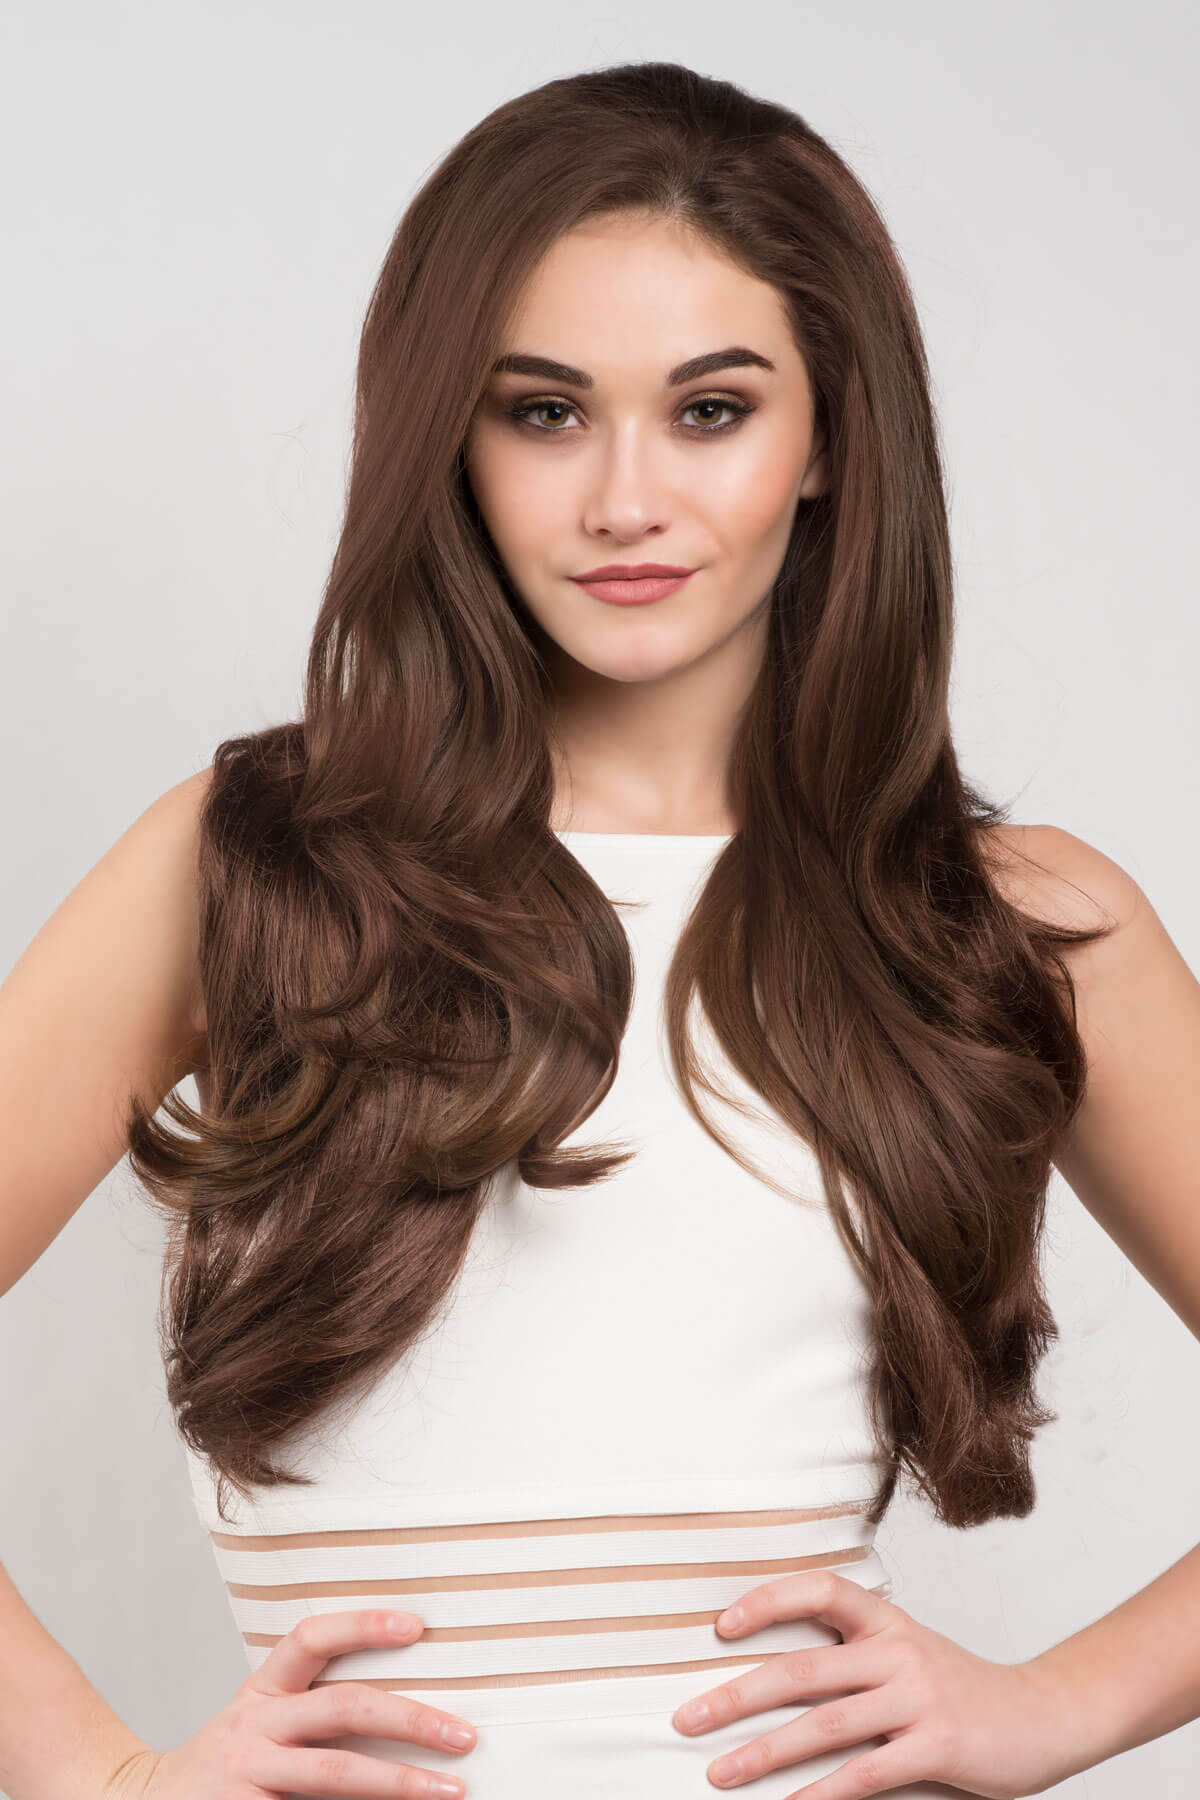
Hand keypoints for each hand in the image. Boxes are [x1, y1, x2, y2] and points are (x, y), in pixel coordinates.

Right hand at [102, 1608, 477, 1798]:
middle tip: (465, 1735)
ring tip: (450, 1791)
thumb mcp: (260, 1717)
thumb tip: (407, 1705)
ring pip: (334, 1773)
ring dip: (399, 1783)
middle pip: (342, 1709)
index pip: (312, 1638)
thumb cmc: (228, 1763)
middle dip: (410, 1719)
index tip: (417, 1625)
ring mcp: (248, 1775)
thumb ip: (313, 1706)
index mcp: (263, 1690)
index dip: (363, 1625)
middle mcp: (255, 1726)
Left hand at [669, 1569, 1082, 1797]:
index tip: (721, 1627)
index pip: (819, 1589)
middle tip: (687, 1717)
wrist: (1044, 1715)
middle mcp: (898, 1651)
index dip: (767, 1602)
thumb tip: (773, 1677)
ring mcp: (917, 1698)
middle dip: (736, 1695)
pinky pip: (866, 1773)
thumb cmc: (961, 1688)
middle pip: (803, 1669)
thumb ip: (854, 1656)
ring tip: (719, 1772)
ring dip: (763, 1753)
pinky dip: (823, 1794)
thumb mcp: (908, 1652)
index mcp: (886, 1621)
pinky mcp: (936, 1745)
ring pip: (824, 1725)